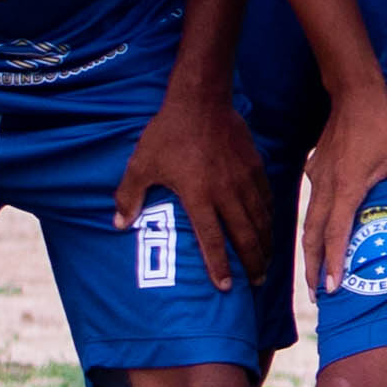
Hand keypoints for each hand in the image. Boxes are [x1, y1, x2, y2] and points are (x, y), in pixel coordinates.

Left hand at [116, 78, 270, 289]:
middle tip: (256, 282)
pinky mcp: (254, 166)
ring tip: (267, 262)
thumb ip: (128, 195)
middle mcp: (225, 193)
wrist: (200, 99)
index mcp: (198, 196)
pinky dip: (270, 216)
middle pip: (244, 235)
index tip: (225, 287)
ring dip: (265, 243)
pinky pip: (266, 197)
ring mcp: (243, 179)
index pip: (212, 240)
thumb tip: (117, 224)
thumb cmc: (167, 133)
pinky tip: (270, 226)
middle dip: (252, 262)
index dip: (219, 266)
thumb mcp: (141, 164)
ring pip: (260, 219)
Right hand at [303, 80, 386, 295]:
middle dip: (313, 267)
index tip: (331, 289)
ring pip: (307, 220)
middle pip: (312, 235)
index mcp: (347, 189)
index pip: (335, 235)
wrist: (355, 92)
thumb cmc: (383, 123)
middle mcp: (327, 187)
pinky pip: (310, 201)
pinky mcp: (316, 166)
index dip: (333, 263)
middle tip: (316, 295)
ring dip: (309, 248)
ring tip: (312, 272)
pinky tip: (316, 228)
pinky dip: (311, 222)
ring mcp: (318, 176)